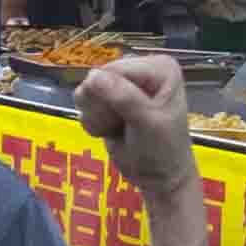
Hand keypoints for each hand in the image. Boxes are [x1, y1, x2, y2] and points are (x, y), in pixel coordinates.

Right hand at [78, 50, 195, 192]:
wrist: (158, 178)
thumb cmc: (162, 151)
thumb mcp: (148, 123)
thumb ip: (124, 97)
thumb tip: (93, 76)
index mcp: (159, 67)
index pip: (115, 69)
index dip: (110, 95)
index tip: (125, 119)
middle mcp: (140, 68)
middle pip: (97, 78)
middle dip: (103, 107)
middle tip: (122, 126)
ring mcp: (123, 83)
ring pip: (87, 91)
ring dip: (97, 116)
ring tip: (117, 128)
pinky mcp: (108, 99)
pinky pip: (84, 103)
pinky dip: (93, 122)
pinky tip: (110, 130)